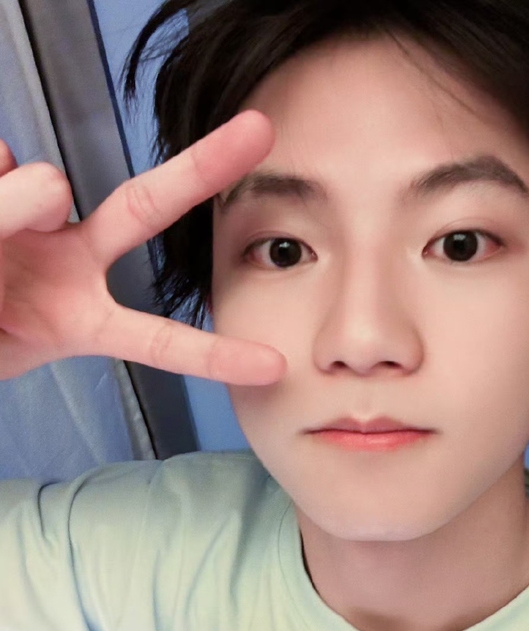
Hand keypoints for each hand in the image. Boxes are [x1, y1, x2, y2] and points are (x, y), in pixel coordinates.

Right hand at [0, 110, 285, 383]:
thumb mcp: (3, 339)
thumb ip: (17, 250)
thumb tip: (34, 172)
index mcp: (81, 321)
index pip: (157, 339)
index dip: (211, 356)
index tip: (270, 368)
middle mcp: (69, 264)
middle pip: (144, 209)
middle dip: (200, 170)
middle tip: (260, 131)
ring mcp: (35, 226)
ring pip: (37, 188)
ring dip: (6, 213)